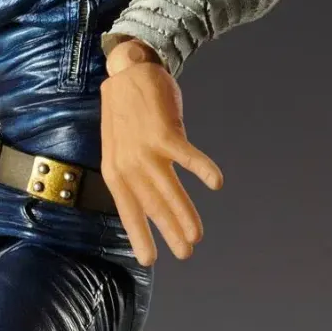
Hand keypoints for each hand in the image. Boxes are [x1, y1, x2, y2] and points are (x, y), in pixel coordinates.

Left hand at [100, 41, 222, 265]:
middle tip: (185, 253)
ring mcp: (145, 148)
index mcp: (115, 171)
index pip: (128, 210)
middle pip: (152, 205)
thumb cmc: (128, 113)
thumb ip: (133, 173)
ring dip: (184, 212)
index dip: (140, 235)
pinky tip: (216, 183)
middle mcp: (128, 164)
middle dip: (170, 231)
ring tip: (197, 234)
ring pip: (168, 188)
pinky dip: (202, 168)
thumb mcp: (119, 148)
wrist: (128, 71)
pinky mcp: (163, 132)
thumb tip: (150, 200)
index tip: (149, 260)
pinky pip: (187, 156)